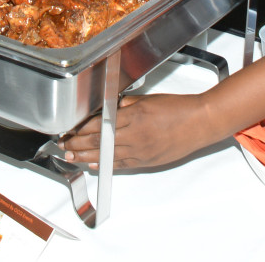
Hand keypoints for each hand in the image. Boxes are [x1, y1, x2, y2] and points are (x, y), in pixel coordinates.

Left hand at [60, 92, 215, 171]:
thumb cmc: (178, 108)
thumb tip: (110, 107)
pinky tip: (95, 165)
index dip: (81, 129)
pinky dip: (106, 166)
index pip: (99, 124)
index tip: (70, 129)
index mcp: (133, 116)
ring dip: (87, 157)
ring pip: (107, 156)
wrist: (199, 123)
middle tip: (65, 145)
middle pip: (99, 142)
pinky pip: (122, 165)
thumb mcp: (148, 99)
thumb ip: (127, 104)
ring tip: (72, 157)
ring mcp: (141, 150)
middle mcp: (135, 135)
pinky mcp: (147, 161)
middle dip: (79, 144)